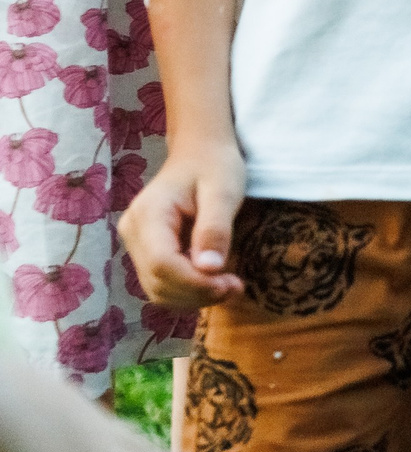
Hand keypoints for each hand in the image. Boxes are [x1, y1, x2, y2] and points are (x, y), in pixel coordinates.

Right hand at [115, 147, 245, 308]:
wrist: (199, 153)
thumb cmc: (214, 166)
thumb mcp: (224, 191)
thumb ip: (215, 229)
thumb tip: (209, 269)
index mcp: (148, 214)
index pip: (162, 264)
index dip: (194, 284)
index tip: (230, 285)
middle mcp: (133, 232)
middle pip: (157, 282)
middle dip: (197, 293)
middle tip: (236, 288)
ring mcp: (136, 244)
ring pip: (157, 289)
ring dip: (193, 297)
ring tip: (230, 286)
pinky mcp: (147, 252)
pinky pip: (162, 283)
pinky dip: (188, 291)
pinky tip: (214, 282)